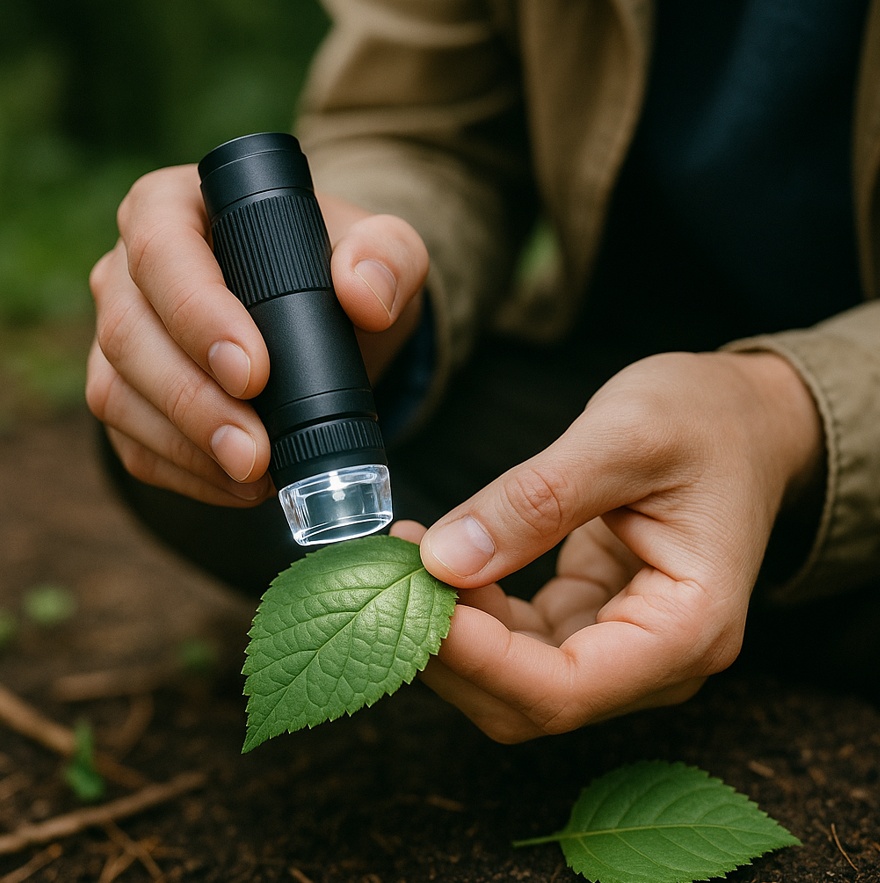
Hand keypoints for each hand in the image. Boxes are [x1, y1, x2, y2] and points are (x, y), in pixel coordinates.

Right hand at [87, 165, 427, 505]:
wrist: (332, 320)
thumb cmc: (343, 271)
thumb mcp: (384, 252)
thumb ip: (388, 257)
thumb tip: (363, 295)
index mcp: (177, 209)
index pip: (164, 251)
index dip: (198, 316)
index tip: (253, 373)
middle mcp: (131, 270)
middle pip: (129, 333)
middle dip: (192, 402)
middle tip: (254, 452)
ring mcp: (123, 336)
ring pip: (118, 393)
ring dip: (184, 446)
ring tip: (254, 477)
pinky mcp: (130, 395)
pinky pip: (132, 441)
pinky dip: (183, 473)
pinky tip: (237, 487)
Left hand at [403, 351, 823, 741]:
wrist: (746, 418)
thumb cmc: (707, 418)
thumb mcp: (623, 437)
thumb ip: (537, 501)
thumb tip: (446, 560)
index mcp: (689, 627)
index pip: (565, 687)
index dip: (476, 658)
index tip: (407, 596)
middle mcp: (660, 657)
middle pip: (530, 699)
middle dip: (450, 649)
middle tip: (387, 575)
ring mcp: (624, 643)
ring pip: (514, 678)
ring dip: (450, 631)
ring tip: (404, 558)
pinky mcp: (593, 619)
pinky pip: (519, 640)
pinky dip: (471, 610)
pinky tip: (439, 562)